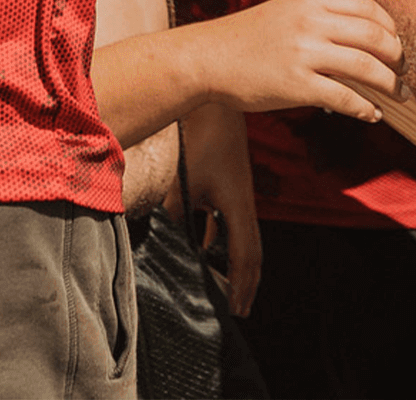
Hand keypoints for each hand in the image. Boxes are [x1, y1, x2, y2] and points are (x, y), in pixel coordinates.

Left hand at [181, 102, 261, 316]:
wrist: (216, 105)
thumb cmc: (202, 141)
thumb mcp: (184, 183)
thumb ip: (175, 215)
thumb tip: (162, 241)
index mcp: (238, 205)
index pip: (244, 255)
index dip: (241, 285)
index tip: (236, 309)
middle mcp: (245, 203)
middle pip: (253, 252)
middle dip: (247, 282)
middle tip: (240, 309)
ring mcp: (240, 195)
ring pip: (244, 238)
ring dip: (237, 264)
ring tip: (227, 287)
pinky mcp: (232, 186)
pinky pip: (231, 222)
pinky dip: (222, 241)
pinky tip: (205, 248)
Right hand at [195, 0, 402, 119]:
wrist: (208, 58)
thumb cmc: (249, 38)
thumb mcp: (288, 10)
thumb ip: (322, 15)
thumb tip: (362, 34)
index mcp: (312, 0)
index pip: (368, 7)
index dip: (390, 26)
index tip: (397, 42)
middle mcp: (312, 23)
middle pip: (374, 36)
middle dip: (397, 55)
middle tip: (405, 70)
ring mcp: (305, 54)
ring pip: (366, 67)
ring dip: (390, 83)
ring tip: (400, 94)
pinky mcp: (296, 86)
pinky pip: (343, 97)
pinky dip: (364, 108)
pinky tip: (372, 114)